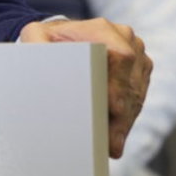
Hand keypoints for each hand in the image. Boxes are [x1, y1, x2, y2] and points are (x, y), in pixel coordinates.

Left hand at [20, 18, 150, 160]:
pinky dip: (127, 118)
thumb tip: (44, 65)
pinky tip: (115, 137)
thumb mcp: (35, 36)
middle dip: (121, 114)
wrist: (64, 37)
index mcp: (103, 30)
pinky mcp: (140, 71)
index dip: (119, 85)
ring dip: (125, 122)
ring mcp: (137, 55)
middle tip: (111, 142)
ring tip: (112, 145)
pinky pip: (138, 97)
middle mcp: (126, 39)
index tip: (114, 110)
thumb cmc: (48, 40)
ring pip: (137, 93)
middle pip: (131, 81)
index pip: (120, 57)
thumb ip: (37, 44)